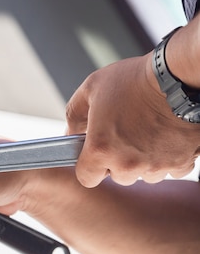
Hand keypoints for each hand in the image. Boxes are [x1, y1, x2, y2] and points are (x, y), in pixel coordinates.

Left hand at [66, 54, 199, 187]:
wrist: (177, 75)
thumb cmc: (134, 79)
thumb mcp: (91, 89)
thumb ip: (75, 116)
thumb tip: (71, 134)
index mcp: (101, 149)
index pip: (87, 178)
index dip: (90, 166)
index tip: (96, 154)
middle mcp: (128, 163)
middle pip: (119, 176)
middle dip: (119, 161)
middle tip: (126, 136)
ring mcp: (156, 165)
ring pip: (145, 174)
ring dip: (145, 161)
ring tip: (148, 134)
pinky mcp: (182, 162)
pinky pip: (172, 170)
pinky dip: (170, 158)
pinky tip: (168, 137)